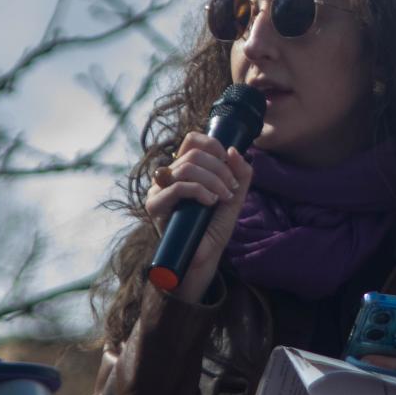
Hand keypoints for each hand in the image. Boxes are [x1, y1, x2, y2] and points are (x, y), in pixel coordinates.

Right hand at [145, 131, 253, 302]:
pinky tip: (210, 203)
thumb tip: (232, 150)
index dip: (213, 145)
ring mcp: (158, 189)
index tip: (229, 161)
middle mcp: (168, 175)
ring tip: (224, 197)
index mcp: (184, 168)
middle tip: (232, 188)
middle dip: (220, 169)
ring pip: (186, 168)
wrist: (205, 255)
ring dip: (213, 180)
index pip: (192, 140)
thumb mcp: (235, 195)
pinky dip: (199, 191)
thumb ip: (241, 173)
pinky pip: (176, 187)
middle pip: (193, 154)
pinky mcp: (154, 205)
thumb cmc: (216, 225)